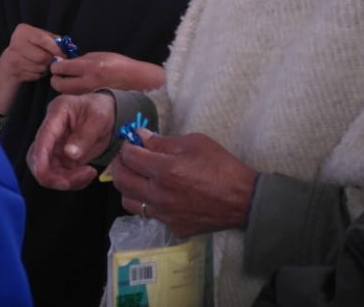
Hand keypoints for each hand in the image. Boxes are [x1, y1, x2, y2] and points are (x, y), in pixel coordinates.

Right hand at [0, 23, 62, 113]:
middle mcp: (15, 42)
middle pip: (42, 56)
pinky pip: (35, 75)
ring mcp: (13, 58)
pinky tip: (34, 70)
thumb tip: (68, 46)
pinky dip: (38, 75)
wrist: (7, 65)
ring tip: (42, 65)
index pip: (43, 40)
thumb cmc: (29, 49)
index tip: (63, 55)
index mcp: (23, 30)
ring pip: (40, 67)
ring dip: (45, 69)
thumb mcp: (39, 39)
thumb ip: (53, 40)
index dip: (56, 49)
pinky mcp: (14, 71)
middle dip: (50, 61)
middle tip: (52, 61)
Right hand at [27, 91, 115, 189]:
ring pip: (47, 171)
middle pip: (36, 159)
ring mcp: (54, 146)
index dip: (39, 158)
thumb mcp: (98, 119)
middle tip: (74, 180)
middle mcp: (50, 131)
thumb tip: (70, 154)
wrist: (108, 113)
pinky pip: (60, 175)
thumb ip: (84, 136)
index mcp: (56, 114)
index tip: (44, 174)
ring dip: (66, 180)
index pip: (42, 138)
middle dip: (52, 176)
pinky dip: (73, 181)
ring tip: (88, 173)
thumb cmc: (101, 109)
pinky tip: (87, 174)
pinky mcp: (61, 158)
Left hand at [50, 52, 164, 94]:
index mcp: (90, 67)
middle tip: (59, 75)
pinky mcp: (91, 102)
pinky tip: (78, 89)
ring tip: (69, 81)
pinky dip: (72, 94)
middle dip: (56, 79)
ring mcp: (88, 94)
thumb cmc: (119, 65)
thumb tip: (64, 63)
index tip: (57, 65)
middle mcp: (88, 82)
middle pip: (58, 84)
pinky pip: (75, 98)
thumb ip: (81, 60)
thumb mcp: (100, 56)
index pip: (62, 68)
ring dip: (63, 87)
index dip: (56, 66)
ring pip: (65, 93)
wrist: (136, 82)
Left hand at [112, 131, 256, 238]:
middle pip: (121, 180)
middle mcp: (159, 195)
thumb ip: (163, 141)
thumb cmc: (222, 167)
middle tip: (128, 158)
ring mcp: (164, 214)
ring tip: (139, 177)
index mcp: (165, 170)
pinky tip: (159, 194)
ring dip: (128, 186)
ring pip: (129, 201)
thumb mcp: (194, 143)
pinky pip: (149, 214)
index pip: (129, 157)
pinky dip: (147, 202)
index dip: (126, 146)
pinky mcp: (172, 226)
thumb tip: (141, 136)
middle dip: (120, 164)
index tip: (131, 142)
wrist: (244, 200)